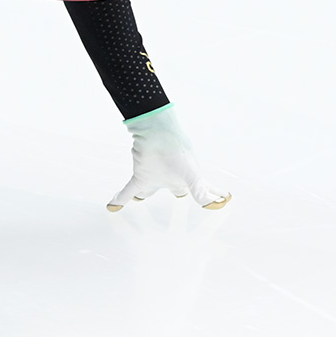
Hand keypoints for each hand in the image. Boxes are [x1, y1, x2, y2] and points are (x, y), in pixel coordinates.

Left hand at [106, 105, 229, 210]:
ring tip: (139, 198)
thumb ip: (200, 191)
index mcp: (188, 179)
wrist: (156, 130)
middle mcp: (172, 177)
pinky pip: (128, 191)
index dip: (210, 196)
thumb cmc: (176, 150)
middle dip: (178, 193)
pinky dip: (120, 199)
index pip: (202, 191)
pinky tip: (111, 206)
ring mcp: (156, 175)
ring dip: (143, 196)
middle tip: (178, 196)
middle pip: (176, 189)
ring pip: (150, 190)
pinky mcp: (140, 174)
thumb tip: (214, 205)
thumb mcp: (191, 174)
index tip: (224, 199)